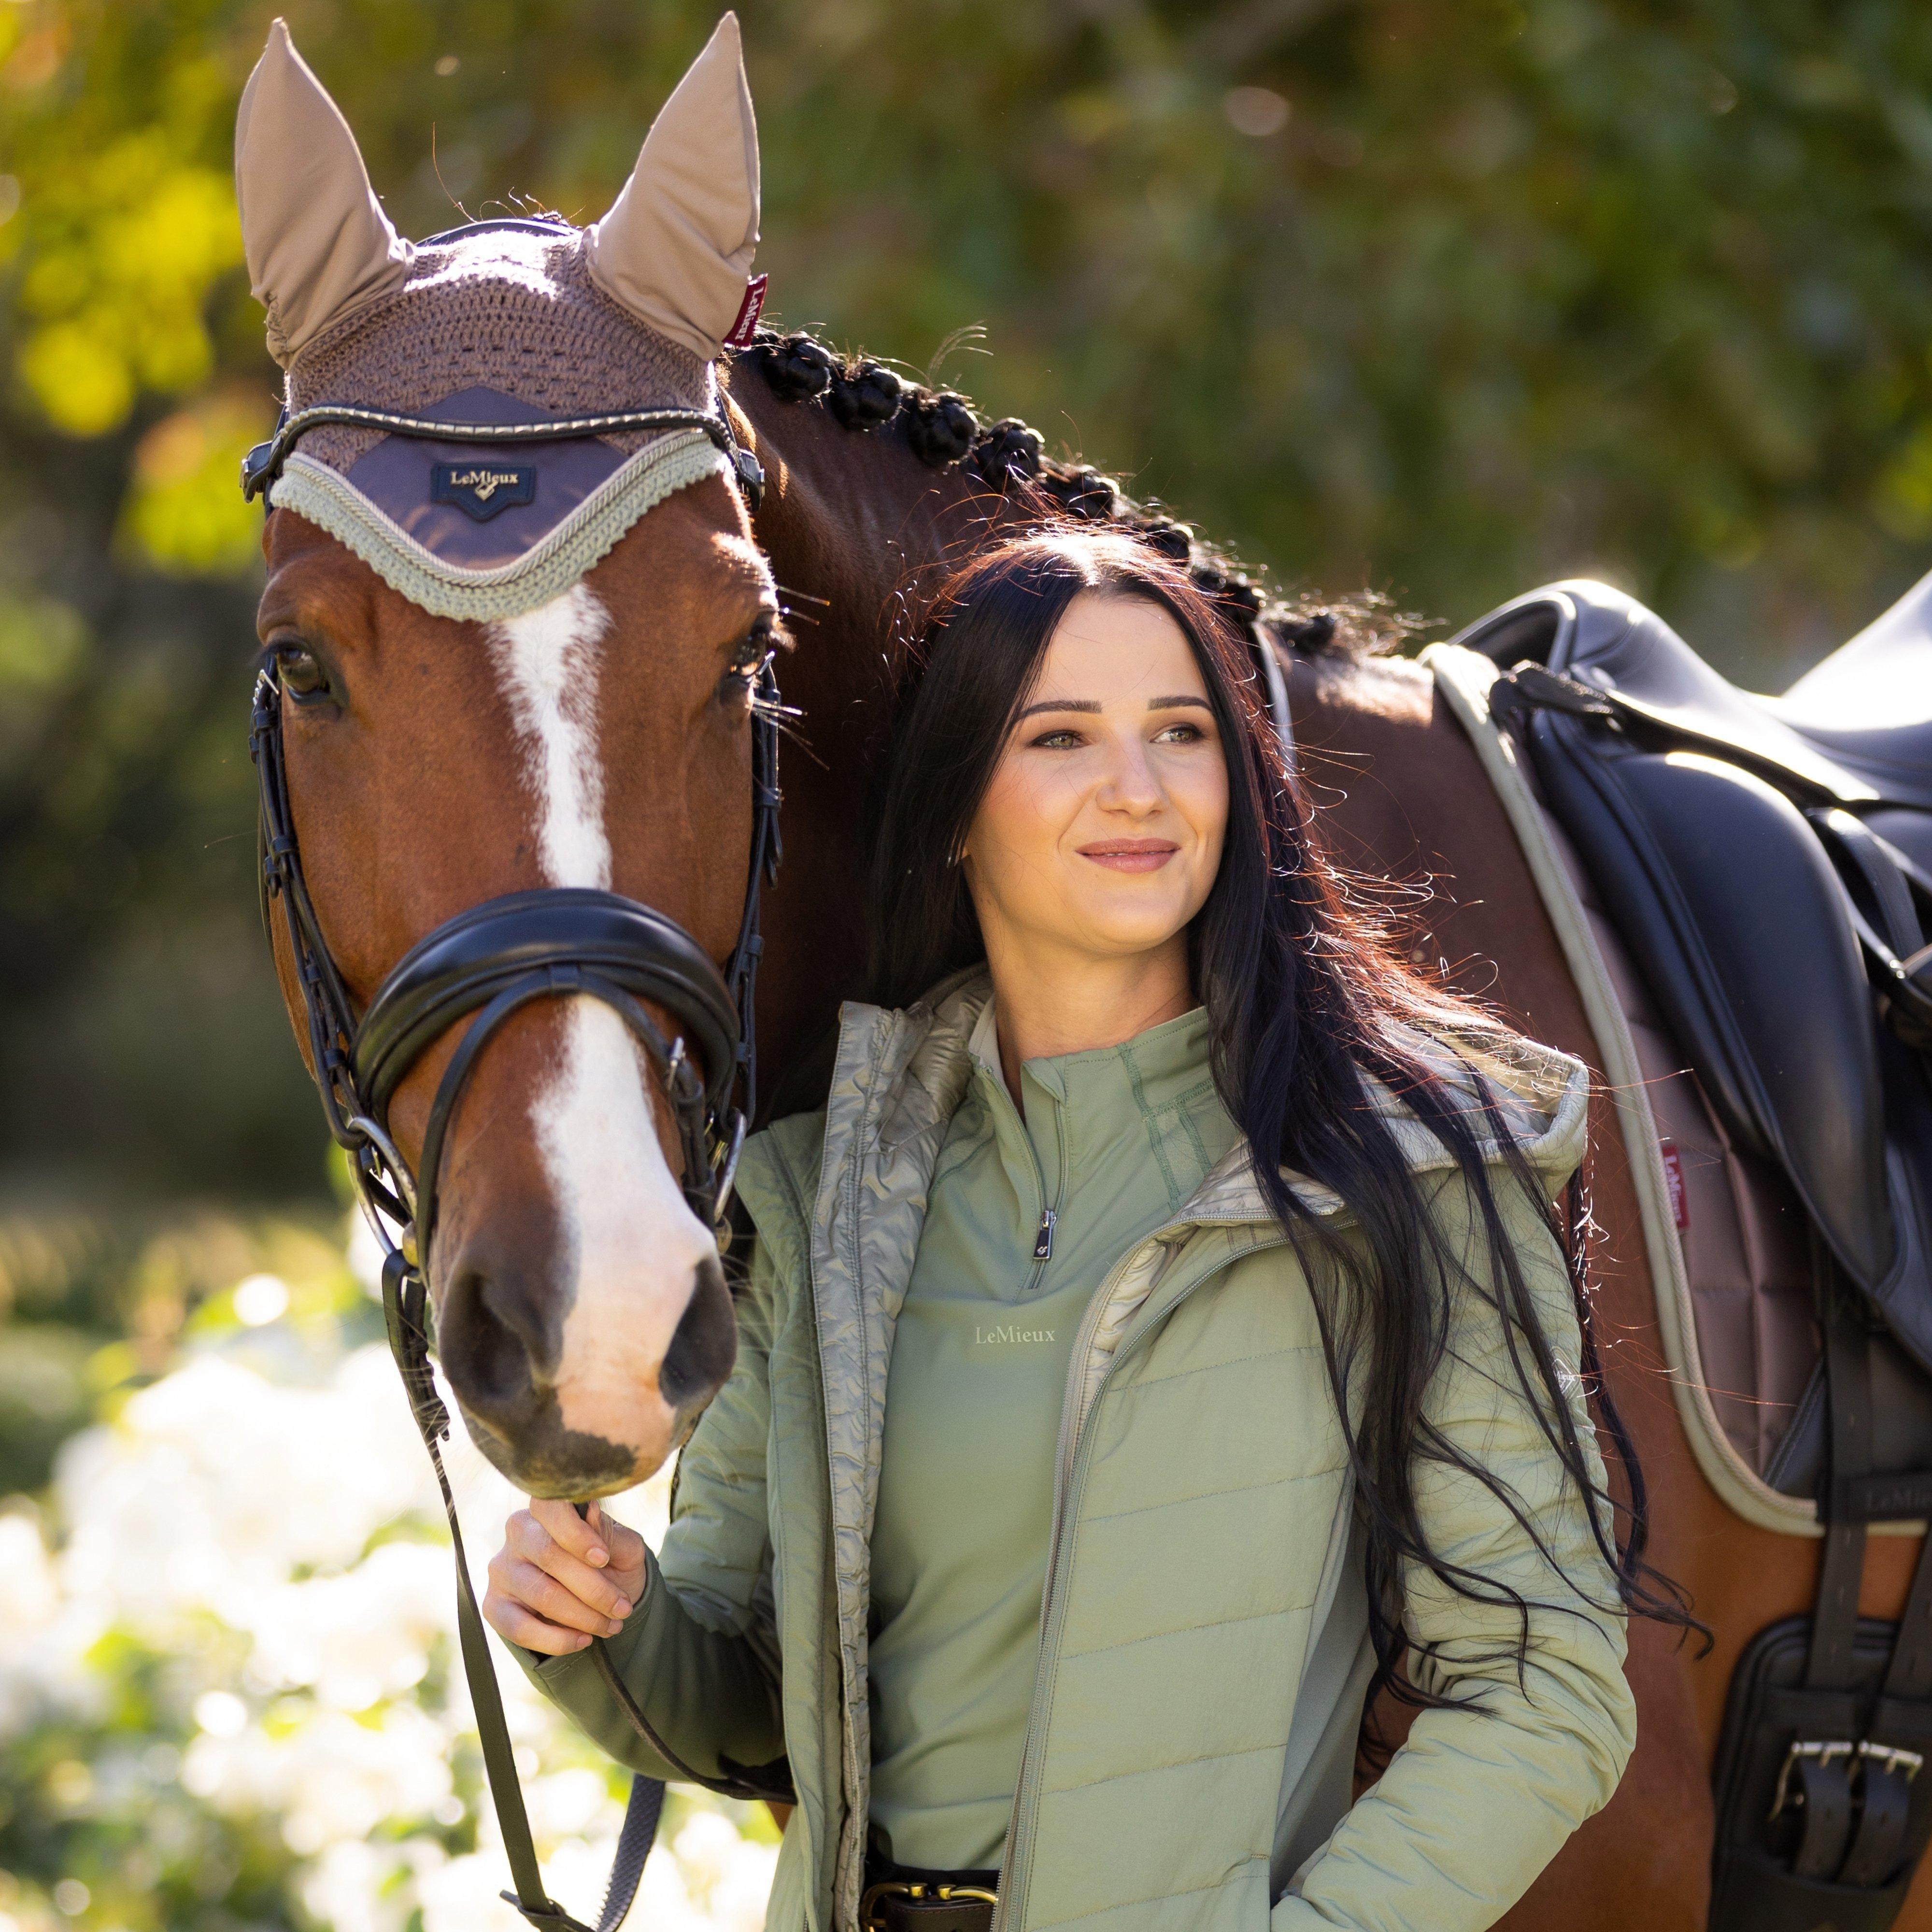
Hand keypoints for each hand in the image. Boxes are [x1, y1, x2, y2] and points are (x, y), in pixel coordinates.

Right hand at [482, 1497, 647, 1655]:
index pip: (551, 1508)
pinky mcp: (494, 1605)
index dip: (576, 1534)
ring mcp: (503, 1570)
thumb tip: (590, 1511)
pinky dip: (557, 1639)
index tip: (603, 1559)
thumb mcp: (622, 1547)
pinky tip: (583, 1639)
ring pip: (541, 1594)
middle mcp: (518, 1533)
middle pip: (550, 1555)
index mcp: (547, 1510)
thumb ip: (608, 1533)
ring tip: (611, 1625)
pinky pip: (520, 1628)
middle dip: (594, 1588)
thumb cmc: (609, 1565)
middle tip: (622, 1608)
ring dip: (583, 1616)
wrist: (597, 1601)